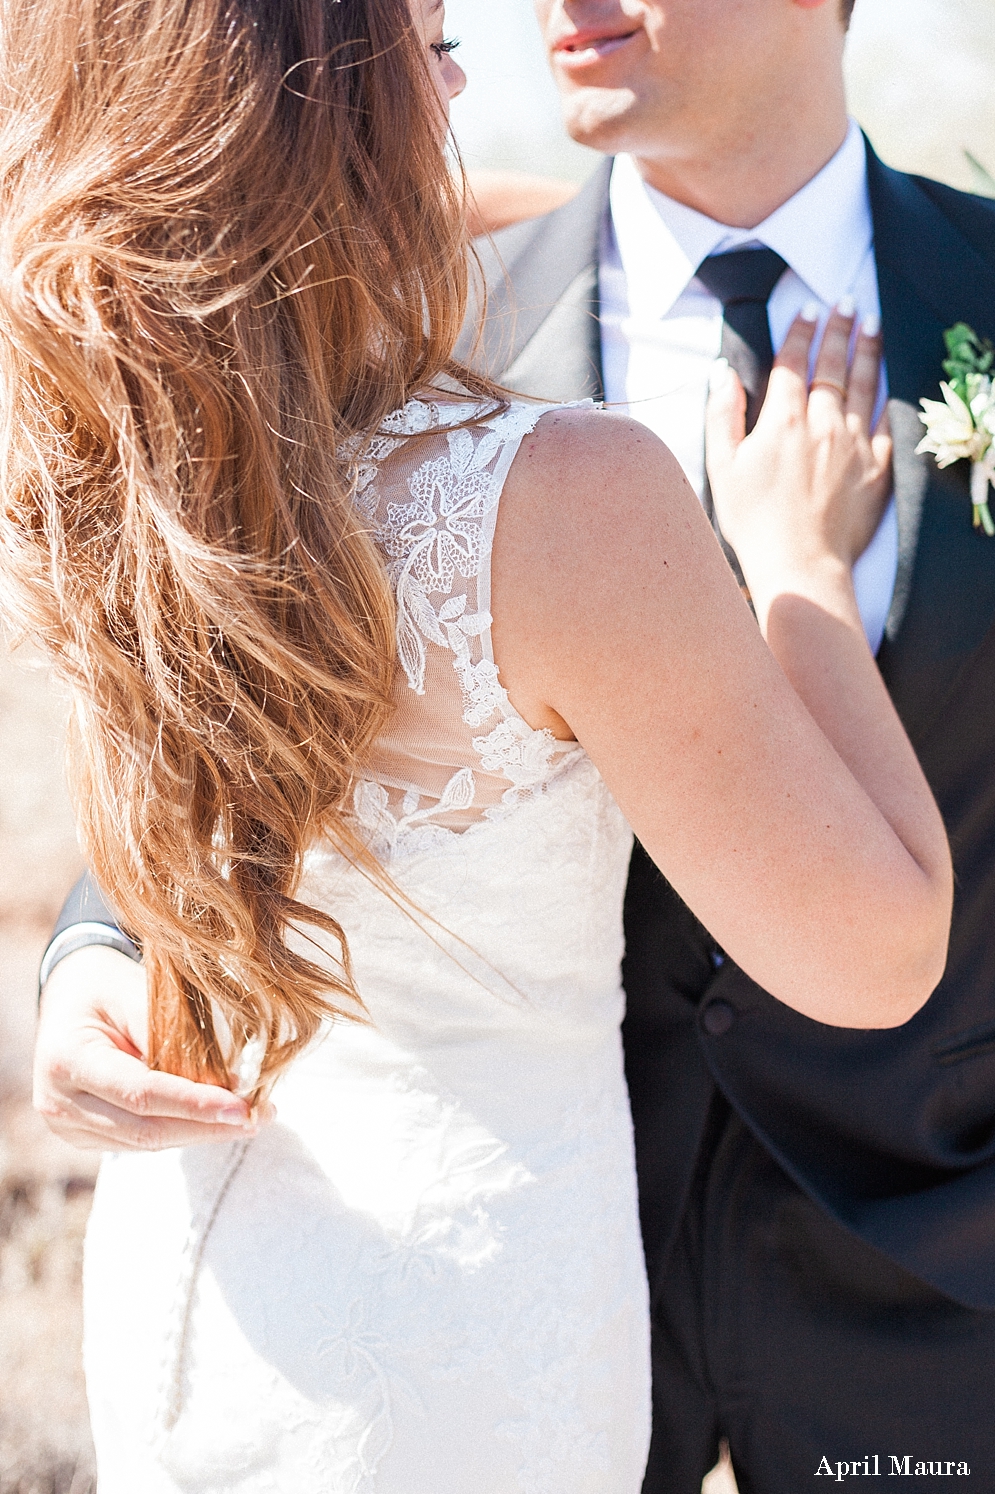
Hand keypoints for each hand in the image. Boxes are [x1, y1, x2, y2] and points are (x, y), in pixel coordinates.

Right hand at [34, 946, 270, 1150]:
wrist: (69, 997)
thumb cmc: (108, 988)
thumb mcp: (137, 992)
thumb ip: (173, 1037)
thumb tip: (225, 1083)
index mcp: (68, 1059)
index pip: (141, 1093)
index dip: (195, 1105)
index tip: (242, 1108)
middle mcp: (59, 1102)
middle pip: (145, 1130)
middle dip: (207, 1127)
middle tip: (259, 1116)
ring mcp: (68, 1126)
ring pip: (146, 1142)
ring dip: (201, 1133)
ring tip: (249, 1117)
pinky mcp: (84, 1136)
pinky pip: (140, 1141)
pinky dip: (181, 1130)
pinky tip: (214, 1119)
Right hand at [705, 306, 892, 605]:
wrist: (800, 564)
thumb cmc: (754, 521)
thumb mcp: (721, 468)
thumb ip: (722, 417)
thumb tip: (723, 376)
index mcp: (782, 421)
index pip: (792, 363)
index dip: (799, 332)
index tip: (806, 309)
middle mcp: (822, 424)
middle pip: (832, 366)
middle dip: (837, 329)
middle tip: (844, 303)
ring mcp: (853, 445)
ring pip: (864, 386)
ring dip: (866, 351)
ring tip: (871, 325)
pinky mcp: (875, 469)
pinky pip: (884, 426)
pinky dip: (885, 401)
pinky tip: (886, 387)